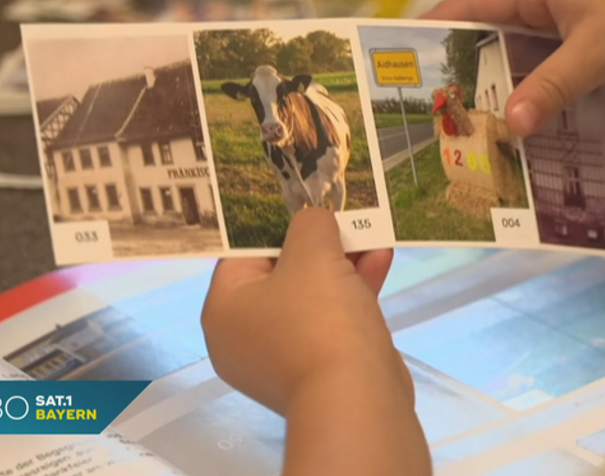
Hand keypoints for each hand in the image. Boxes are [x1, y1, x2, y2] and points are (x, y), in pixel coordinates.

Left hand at [201, 209, 409, 415]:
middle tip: (343, 216)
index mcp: (224, 309)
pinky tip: (380, 261)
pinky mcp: (320, 369)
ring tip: (371, 232)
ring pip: (313, 296)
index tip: (307, 204)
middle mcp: (245, 336)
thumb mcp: (312, 253)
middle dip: (321, 243)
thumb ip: (311, 225)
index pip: (244, 252)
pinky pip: (333, 320)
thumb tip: (315, 221)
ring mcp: (283, 357)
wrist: (357, 401)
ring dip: (344, 263)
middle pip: (281, 273)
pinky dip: (355, 292)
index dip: (278, 223)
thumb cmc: (319, 321)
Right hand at [425, 0, 604, 135]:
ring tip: (481, 109)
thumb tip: (509, 126)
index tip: (408, 62)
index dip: (436, 31)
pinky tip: (532, 101)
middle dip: (469, 60)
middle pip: (491, 21)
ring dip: (507, 69)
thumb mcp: (595, 58)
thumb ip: (548, 90)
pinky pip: (549, 42)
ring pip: (522, 35)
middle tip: (442, 100)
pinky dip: (537, 69)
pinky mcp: (591, 13)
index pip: (468, 2)